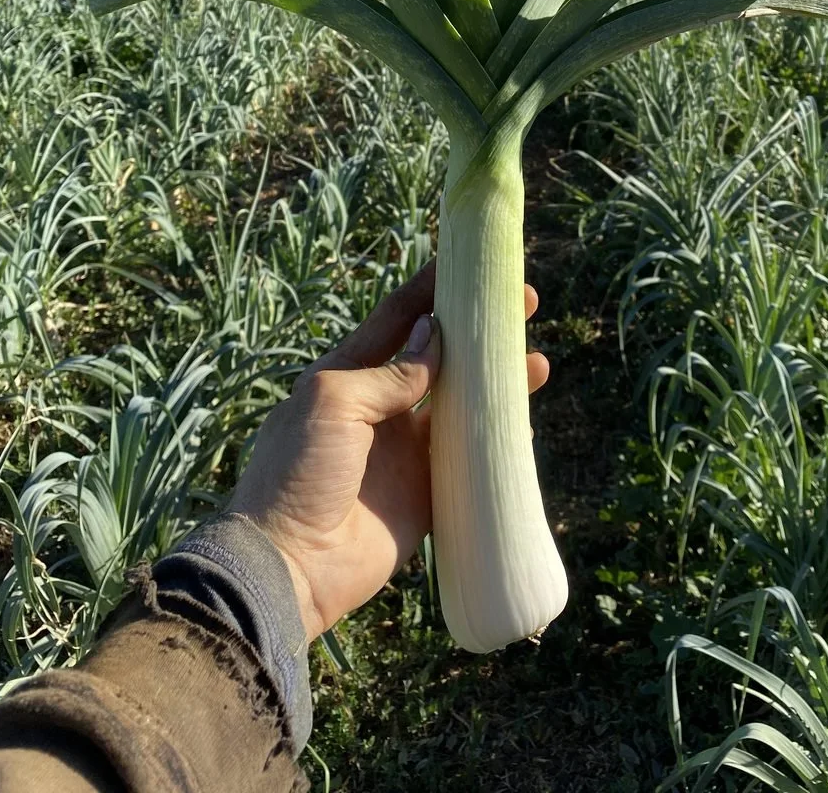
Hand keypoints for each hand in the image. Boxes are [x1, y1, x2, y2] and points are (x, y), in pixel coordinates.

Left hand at [228, 262, 549, 641]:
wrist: (290, 565)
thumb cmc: (298, 473)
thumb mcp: (334, 404)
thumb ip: (389, 372)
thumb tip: (435, 338)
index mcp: (349, 375)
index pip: (397, 320)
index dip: (430, 289)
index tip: (467, 262)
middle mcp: (380, 407)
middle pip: (440, 357)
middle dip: (478, 330)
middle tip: (522, 306)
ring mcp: (404, 451)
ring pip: (462, 405)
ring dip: (497, 382)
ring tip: (538, 364)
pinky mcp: (424, 494)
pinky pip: (469, 461)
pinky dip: (496, 440)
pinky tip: (524, 424)